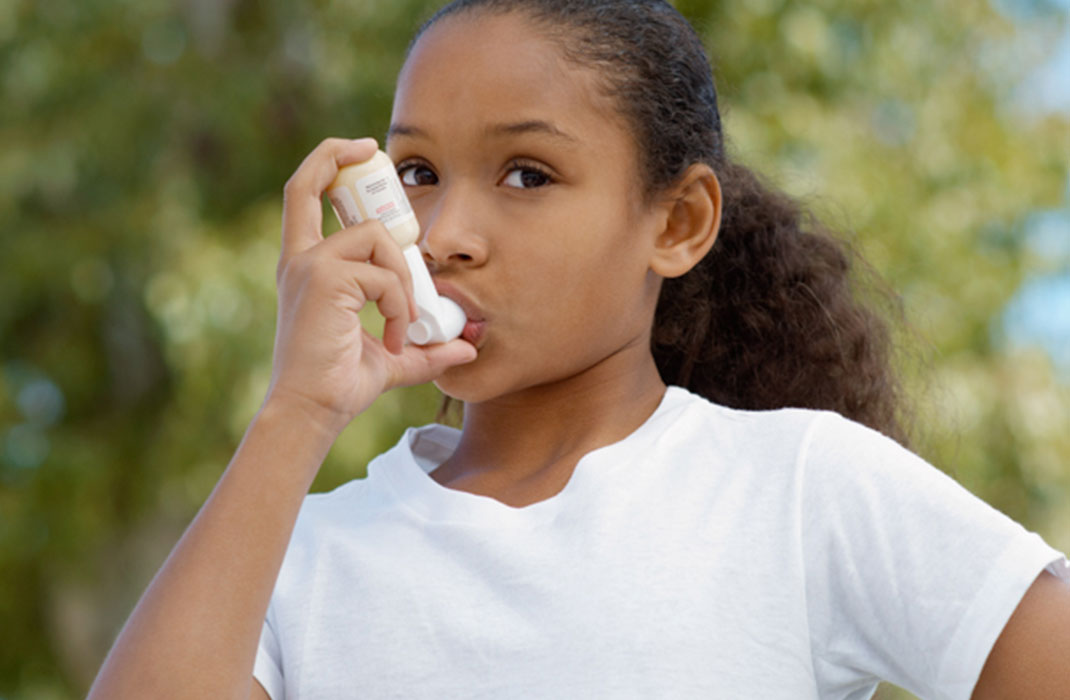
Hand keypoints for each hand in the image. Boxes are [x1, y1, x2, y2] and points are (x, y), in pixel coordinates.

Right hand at [265, 137, 476, 434]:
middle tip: (385, 186)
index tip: (363, 151)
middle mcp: (300, 259)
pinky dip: (401, 307)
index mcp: (306, 266)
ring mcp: (309, 266)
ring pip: (377, 238)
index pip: (303, 194)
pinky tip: (396, 339)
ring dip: (403, 280)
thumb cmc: (340, 387)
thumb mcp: (392, 359)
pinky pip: (385, 276)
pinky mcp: (323, 279)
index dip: (329, 161)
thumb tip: (468, 347)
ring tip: (405, 323)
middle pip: (310, 181)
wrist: (312, 414)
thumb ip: (426, 347)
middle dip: (345, 159)